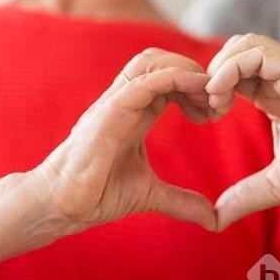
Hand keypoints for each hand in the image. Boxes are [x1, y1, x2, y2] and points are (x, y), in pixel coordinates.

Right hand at [30, 49, 216, 233]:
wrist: (62, 206)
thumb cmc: (98, 193)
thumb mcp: (151, 194)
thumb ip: (182, 201)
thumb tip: (213, 219)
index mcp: (135, 112)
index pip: (168, 78)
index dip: (196, 86)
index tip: (216, 112)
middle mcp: (125, 101)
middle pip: (161, 60)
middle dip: (195, 72)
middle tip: (217, 102)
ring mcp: (116, 103)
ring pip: (152, 61)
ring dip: (187, 71)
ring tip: (209, 97)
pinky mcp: (110, 112)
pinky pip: (144, 82)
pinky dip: (175, 79)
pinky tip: (198, 94)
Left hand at [206, 34, 279, 229]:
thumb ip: (246, 196)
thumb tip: (217, 219)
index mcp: (275, 95)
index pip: (233, 73)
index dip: (212, 89)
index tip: (205, 117)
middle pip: (234, 51)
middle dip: (211, 74)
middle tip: (207, 108)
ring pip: (244, 44)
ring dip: (219, 68)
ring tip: (215, 100)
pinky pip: (259, 53)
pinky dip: (232, 67)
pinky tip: (224, 95)